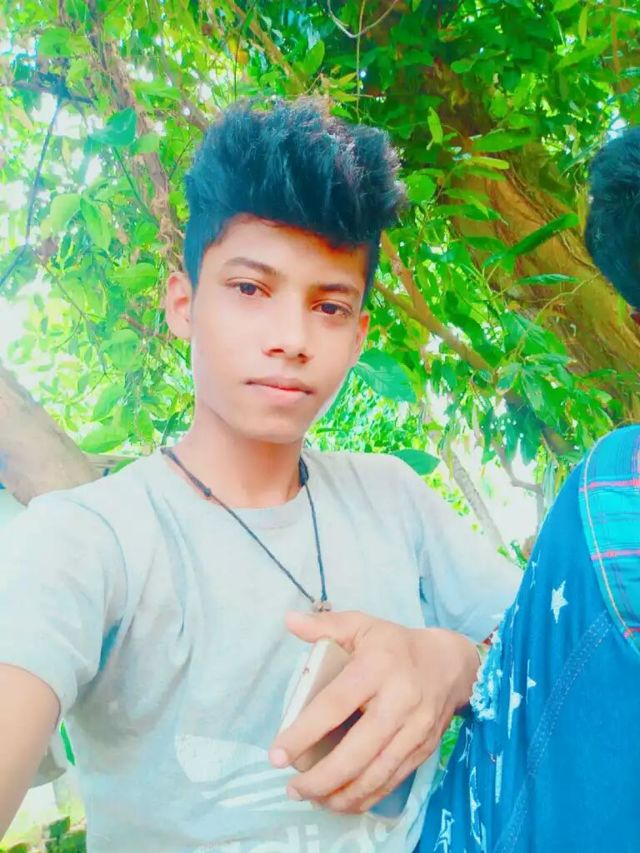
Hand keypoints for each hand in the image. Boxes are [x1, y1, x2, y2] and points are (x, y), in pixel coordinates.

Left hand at [269, 610, 478, 814]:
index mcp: (377, 667)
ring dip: (341, 795)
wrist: (451, 663)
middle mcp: (398, 702)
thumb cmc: (395, 645)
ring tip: (311, 798)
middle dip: (321, 777)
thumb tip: (289, 621)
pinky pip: (392, 781)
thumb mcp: (362, 625)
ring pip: (376, 774)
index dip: (304, 732)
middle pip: (356, 751)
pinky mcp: (424, 750)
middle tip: (292, 788)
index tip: (277, 753)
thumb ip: (325, 625)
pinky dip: (365, 798)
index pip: (335, 704)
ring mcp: (414, 730)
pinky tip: (340, 802)